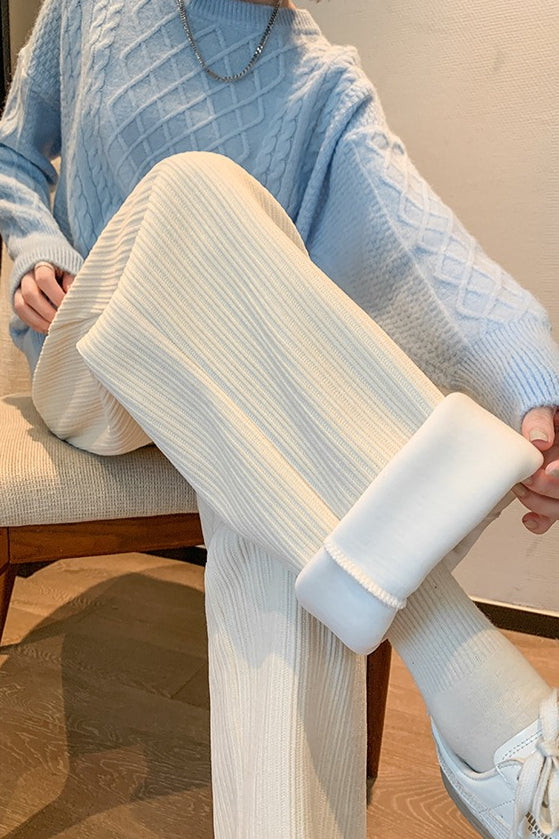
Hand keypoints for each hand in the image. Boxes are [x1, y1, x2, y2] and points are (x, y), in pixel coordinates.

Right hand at [13, 262, 74, 333]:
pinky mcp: (17, 299)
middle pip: (30, 294)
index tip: (68, 306)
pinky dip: (34, 324)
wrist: (49, 268)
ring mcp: (19, 288)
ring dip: (39, 321)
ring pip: (22, 306)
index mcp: (42, 266)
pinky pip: (20, 313)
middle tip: (62, 321)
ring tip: (54, 328)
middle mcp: (27, 276)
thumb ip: (71, 281)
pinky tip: (47, 329)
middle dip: (47, 312)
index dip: (56, 295)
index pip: (44, 278)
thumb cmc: (63, 271)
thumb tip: (71, 294)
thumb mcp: (70, 271)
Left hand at [513, 406, 558, 533]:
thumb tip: (538, 440)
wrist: (523, 412)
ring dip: (538, 503)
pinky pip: (549, 517)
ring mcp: (558, 482)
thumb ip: (540, 418)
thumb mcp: (541, 404)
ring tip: (519, 487)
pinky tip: (528, 518)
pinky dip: (539, 521)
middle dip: (546, 487)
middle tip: (526, 476)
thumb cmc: (534, 406)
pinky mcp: (548, 494)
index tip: (549, 469)